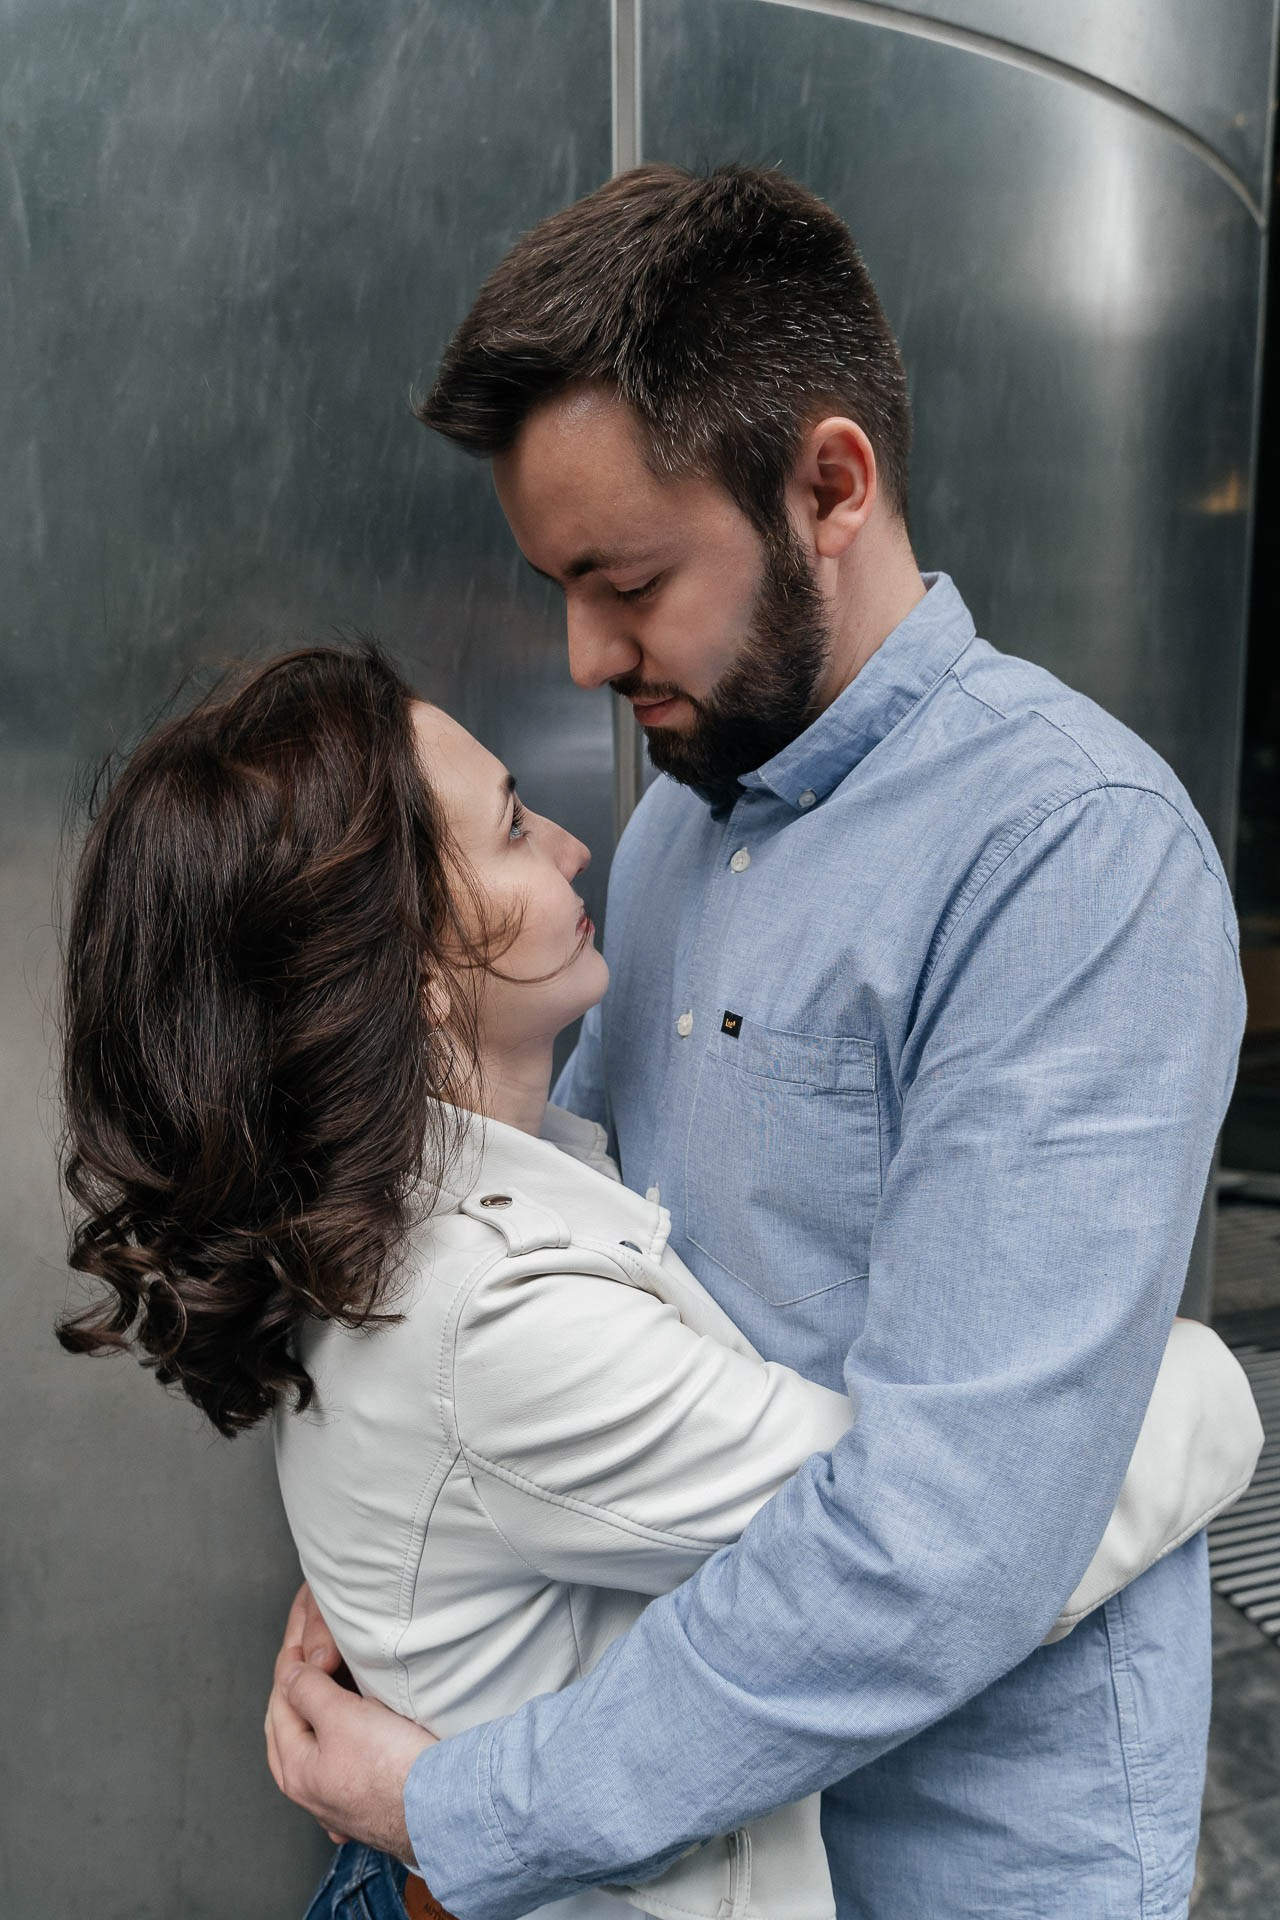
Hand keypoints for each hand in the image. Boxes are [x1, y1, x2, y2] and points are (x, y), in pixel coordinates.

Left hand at [265, 1585, 437, 1863]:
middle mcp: (310, 1790)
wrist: (442, 1809)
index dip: (290, 1661)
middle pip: (291, 1724)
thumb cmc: (391, 1768)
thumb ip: (309, 1690)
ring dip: (316, 1711)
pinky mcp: (366, 1800)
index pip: (280, 1701)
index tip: (302, 1632)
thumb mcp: (342, 1717)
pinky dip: (338, 1736)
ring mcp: (338, 1799)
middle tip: (306, 1650)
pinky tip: (343, 1736)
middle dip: (296, 1686)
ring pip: (315, 1743)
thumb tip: (289, 1673)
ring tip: (323, 1683)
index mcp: (295, 1769)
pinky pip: (341, 1759)